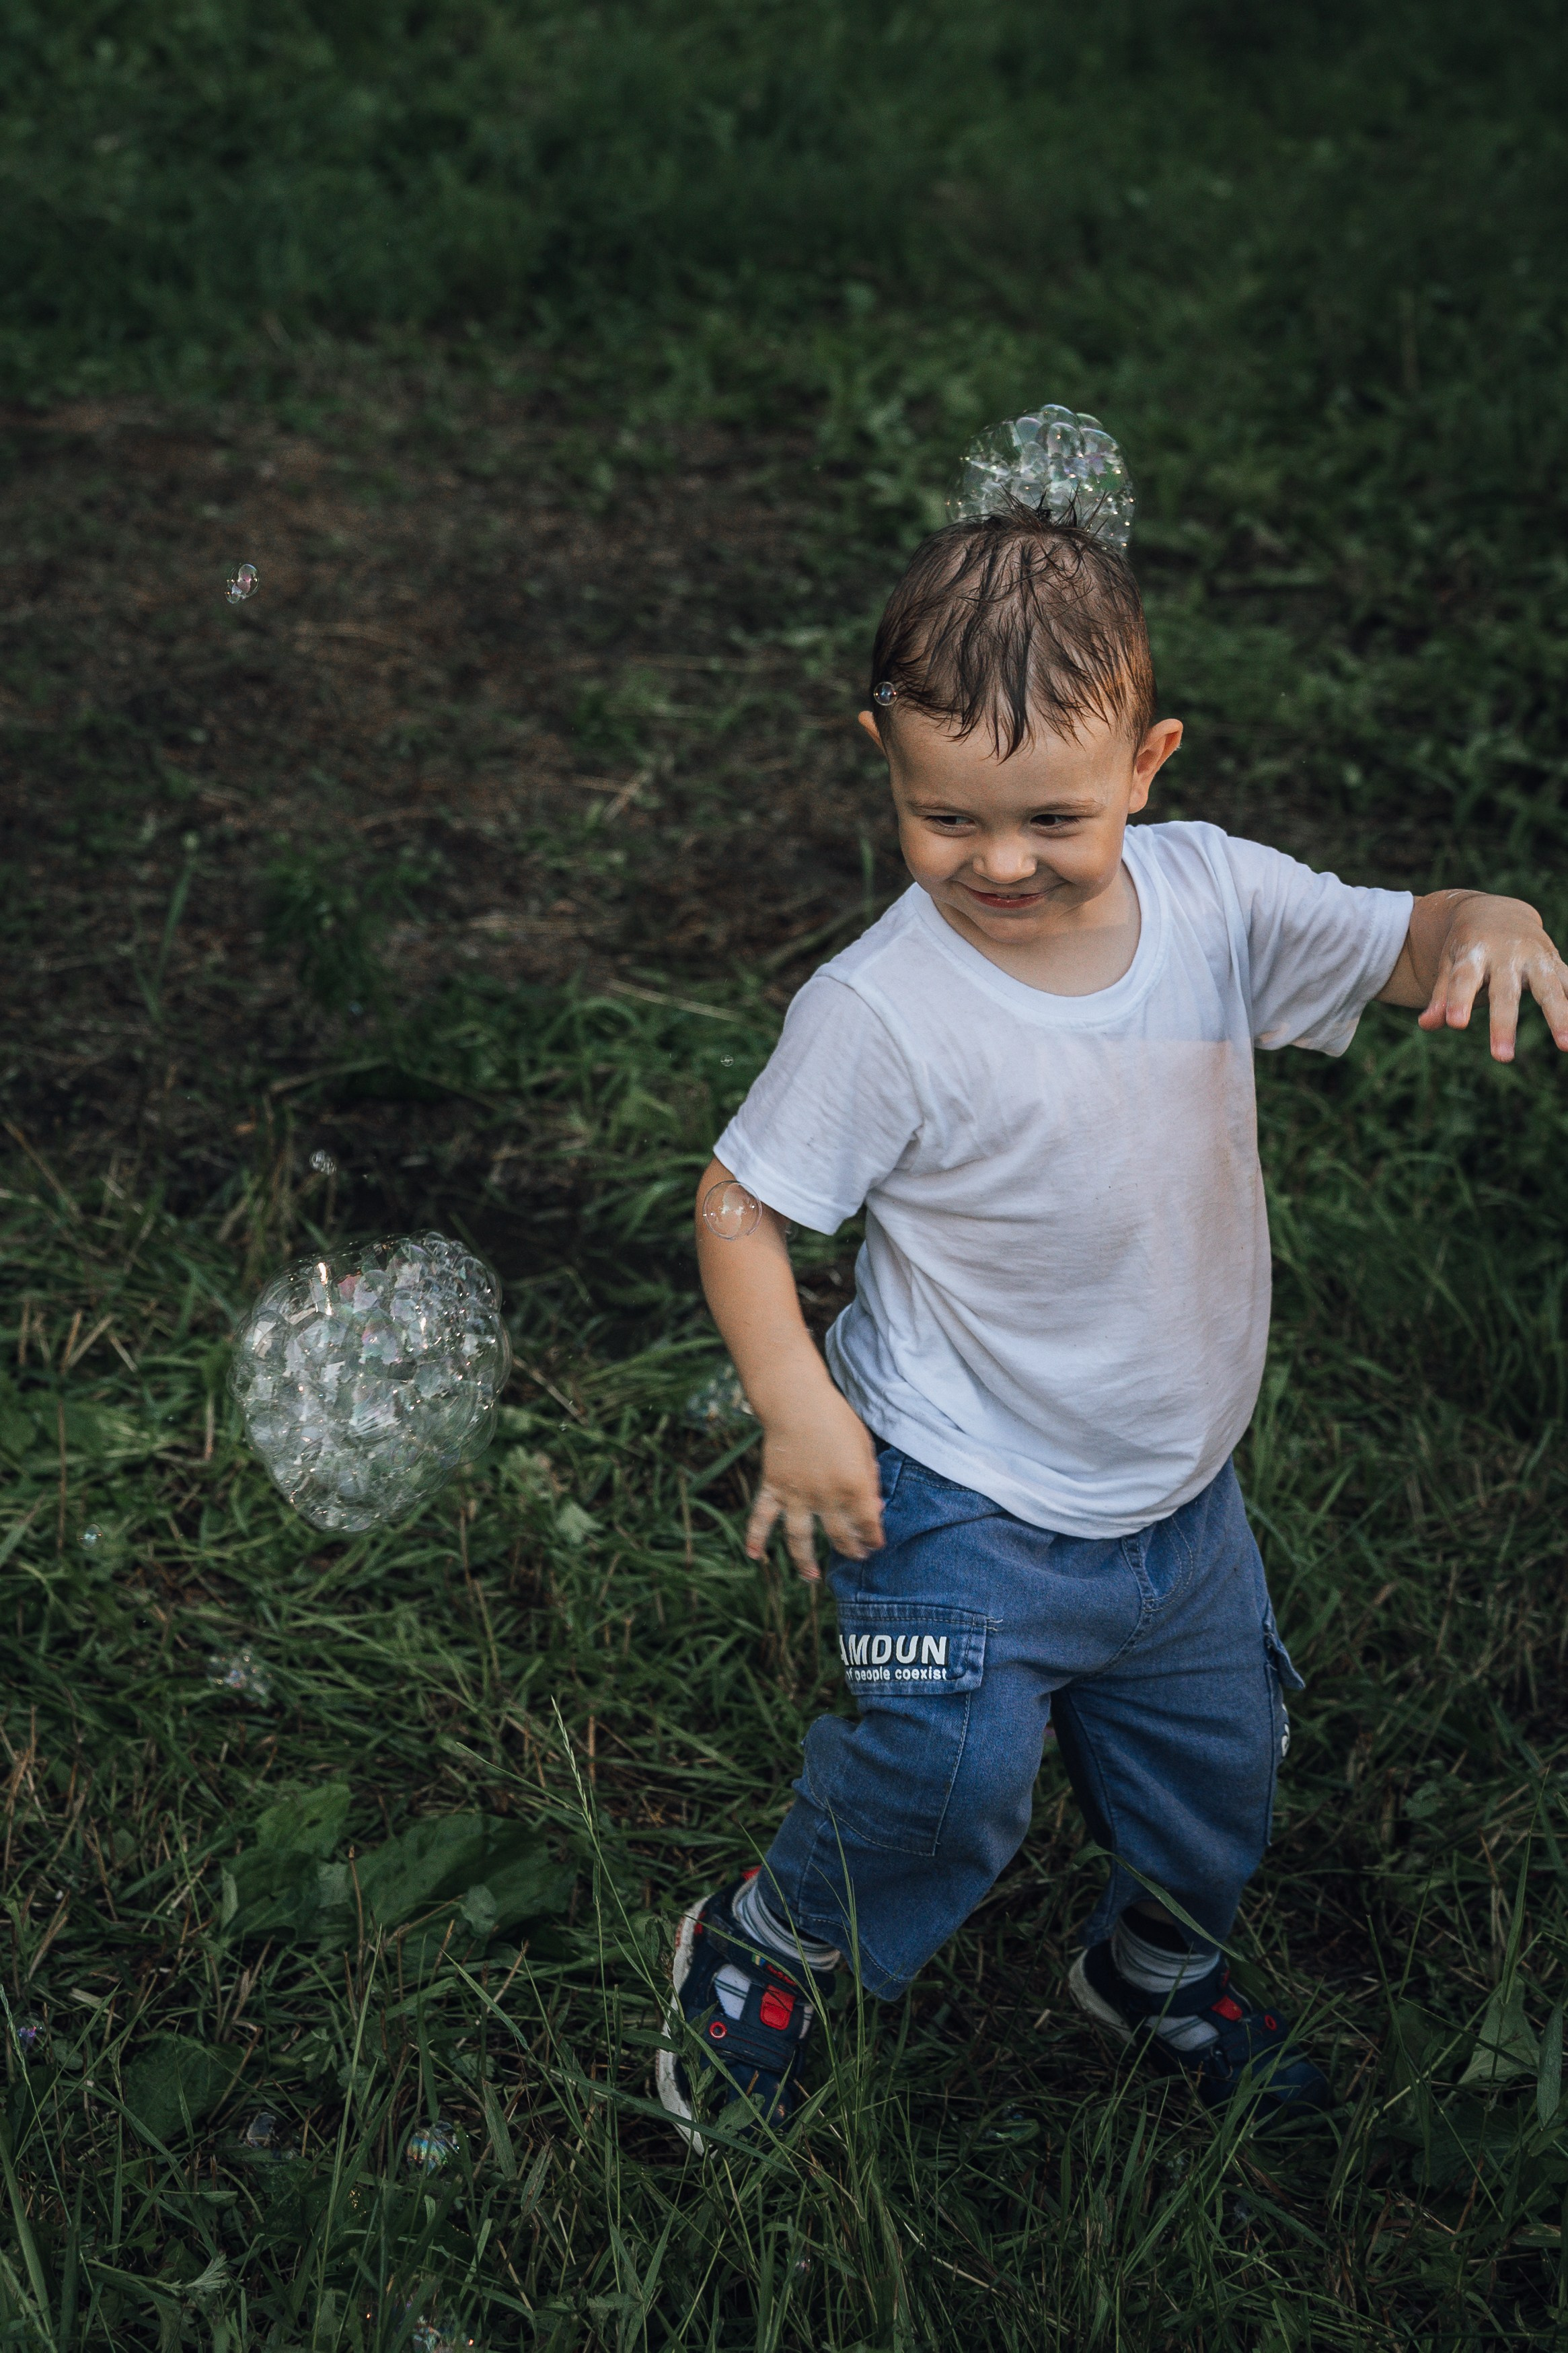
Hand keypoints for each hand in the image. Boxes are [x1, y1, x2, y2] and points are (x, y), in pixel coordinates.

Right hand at [745, 1388, 884, 1580]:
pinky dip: (755, 1538)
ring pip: (800, 1537)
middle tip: (856, 1556)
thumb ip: (870, 1479)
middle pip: (840, 1535)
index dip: (875, 1537)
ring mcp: (796, 1495)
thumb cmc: (837, 1418)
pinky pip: (762, 1518)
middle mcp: (826, 1497)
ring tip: (812, 1576)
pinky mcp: (773, 1488)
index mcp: (854, 1487)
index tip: (876, 1545)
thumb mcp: (865, 1447)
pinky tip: (754, 1557)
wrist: (797, 1400)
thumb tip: (875, 1507)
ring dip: (806, 1561)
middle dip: (851, 1549)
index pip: (869, 1524)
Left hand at [1382, 890, 1567, 1062]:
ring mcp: (1536, 957)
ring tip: (1565, 1046)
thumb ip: (1441, 996)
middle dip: (1504, 1024)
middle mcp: (1507, 953)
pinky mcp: (1555, 963)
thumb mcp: (1449, 964)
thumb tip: (1426, 1025)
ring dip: (1559, 1017)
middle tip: (1501, 1058)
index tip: (1456, 1023)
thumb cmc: (1468, 947)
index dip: (1458, 1000)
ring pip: (1549, 989)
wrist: (1498, 912)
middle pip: (1506, 992)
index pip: (1464, 978)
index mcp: (1474, 952)